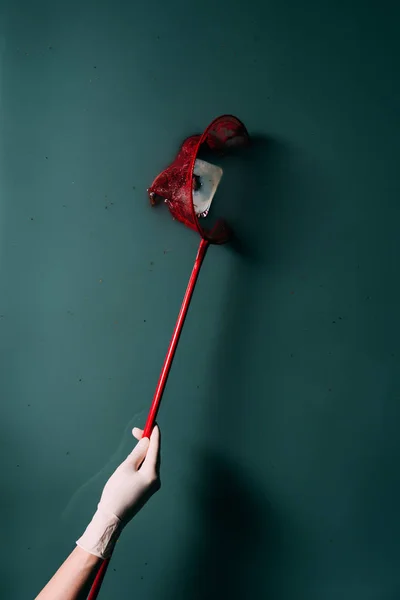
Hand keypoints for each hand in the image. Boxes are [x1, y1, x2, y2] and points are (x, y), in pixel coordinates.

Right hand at [76, 425, 159, 557]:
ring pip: (151, 462)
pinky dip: (142, 462)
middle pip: (154, 455)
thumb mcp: (125, 468)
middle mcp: (156, 479)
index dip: (154, 434)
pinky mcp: (147, 491)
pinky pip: (147, 471)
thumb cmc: (116, 492)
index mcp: (152, 473)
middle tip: (136, 431)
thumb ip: (137, 453)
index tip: (151, 422)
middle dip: (147, 442)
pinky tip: (135, 459)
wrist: (111, 518)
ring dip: (144, 451)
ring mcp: (152, 486)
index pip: (156, 448)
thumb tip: (147, 441)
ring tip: (134, 443)